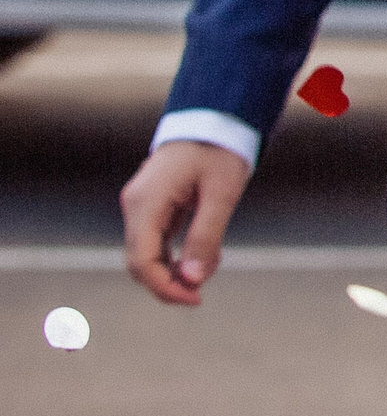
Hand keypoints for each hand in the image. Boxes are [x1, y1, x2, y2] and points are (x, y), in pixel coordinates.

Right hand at [120, 141, 250, 305]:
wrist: (216, 117)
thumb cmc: (221, 150)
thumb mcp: (222, 193)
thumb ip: (205, 236)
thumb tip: (192, 280)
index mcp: (146, 203)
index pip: (142, 261)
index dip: (164, 287)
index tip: (195, 299)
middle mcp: (136, 205)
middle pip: (139, 261)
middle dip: (168, 283)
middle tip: (200, 294)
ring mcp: (142, 204)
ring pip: (148, 252)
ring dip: (173, 270)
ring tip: (209, 269)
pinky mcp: (154, 204)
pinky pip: (158, 239)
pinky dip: (176, 254)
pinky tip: (205, 255)